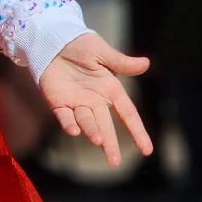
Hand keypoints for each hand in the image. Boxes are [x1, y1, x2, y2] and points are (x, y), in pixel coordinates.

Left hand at [37, 32, 152, 166]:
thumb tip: (146, 64)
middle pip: (105, 126)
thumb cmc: (81, 44)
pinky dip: (68, 124)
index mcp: (110, 90)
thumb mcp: (103, 52)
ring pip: (86, 123)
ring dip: (92, 132)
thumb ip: (122, 63)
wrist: (53, 39)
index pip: (128, 114)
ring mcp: (76, 103)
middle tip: (114, 161)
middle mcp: (95, 100)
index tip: (147, 150)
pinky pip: (64, 117)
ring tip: (98, 141)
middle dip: (110, 144)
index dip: (137, 131)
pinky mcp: (57, 102)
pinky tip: (73, 131)